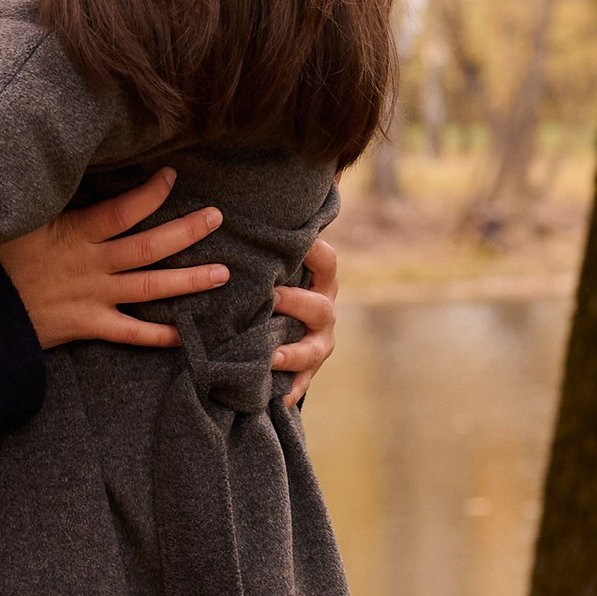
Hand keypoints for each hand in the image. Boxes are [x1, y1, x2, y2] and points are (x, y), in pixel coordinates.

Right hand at [0, 170, 229, 351]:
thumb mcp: (15, 218)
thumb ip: (41, 196)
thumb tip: (50, 160)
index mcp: (75, 234)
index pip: (123, 210)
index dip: (151, 193)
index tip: (172, 176)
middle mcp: (92, 264)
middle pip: (149, 247)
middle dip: (187, 231)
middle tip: (216, 218)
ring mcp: (94, 297)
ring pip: (150, 287)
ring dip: (189, 280)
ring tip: (222, 273)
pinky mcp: (88, 325)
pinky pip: (131, 333)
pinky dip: (160, 335)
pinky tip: (188, 334)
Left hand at [272, 232, 338, 409]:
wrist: (280, 322)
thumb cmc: (270, 281)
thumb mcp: (274, 261)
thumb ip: (271, 239)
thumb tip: (277, 196)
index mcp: (319, 279)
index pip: (326, 260)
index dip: (313, 251)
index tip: (297, 243)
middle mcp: (324, 309)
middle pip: (321, 307)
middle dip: (297, 303)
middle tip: (272, 298)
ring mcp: (318, 341)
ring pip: (315, 348)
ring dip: (294, 352)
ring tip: (273, 356)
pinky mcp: (306, 369)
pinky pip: (303, 382)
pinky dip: (292, 390)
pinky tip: (279, 398)